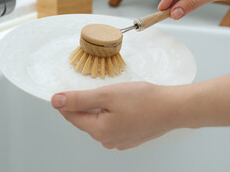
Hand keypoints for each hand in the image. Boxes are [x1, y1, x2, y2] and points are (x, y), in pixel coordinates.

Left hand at [51, 82, 179, 149]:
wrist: (173, 108)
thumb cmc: (145, 100)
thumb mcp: (107, 95)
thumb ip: (79, 99)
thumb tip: (56, 101)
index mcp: (99, 131)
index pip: (71, 116)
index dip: (66, 101)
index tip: (66, 89)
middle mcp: (107, 140)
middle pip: (86, 119)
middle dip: (86, 103)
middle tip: (96, 88)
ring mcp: (119, 141)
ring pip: (100, 121)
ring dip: (100, 108)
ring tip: (113, 95)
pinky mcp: (129, 137)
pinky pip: (113, 124)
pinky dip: (112, 113)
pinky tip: (123, 104)